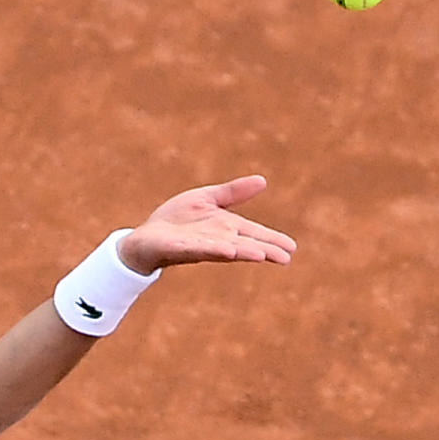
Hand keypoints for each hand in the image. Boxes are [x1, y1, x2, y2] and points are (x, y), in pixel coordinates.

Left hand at [117, 176, 295, 271]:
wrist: (146, 237)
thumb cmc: (178, 221)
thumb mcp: (208, 199)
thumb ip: (233, 193)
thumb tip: (263, 181)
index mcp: (226, 228)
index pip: (254, 234)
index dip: (272, 240)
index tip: (292, 248)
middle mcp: (217, 239)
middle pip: (245, 245)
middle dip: (264, 250)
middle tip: (285, 259)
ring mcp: (199, 245)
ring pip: (225, 249)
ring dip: (242, 252)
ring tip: (261, 255)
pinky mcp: (179, 249)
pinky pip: (198, 249)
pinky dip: (213, 250)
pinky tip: (226, 251)